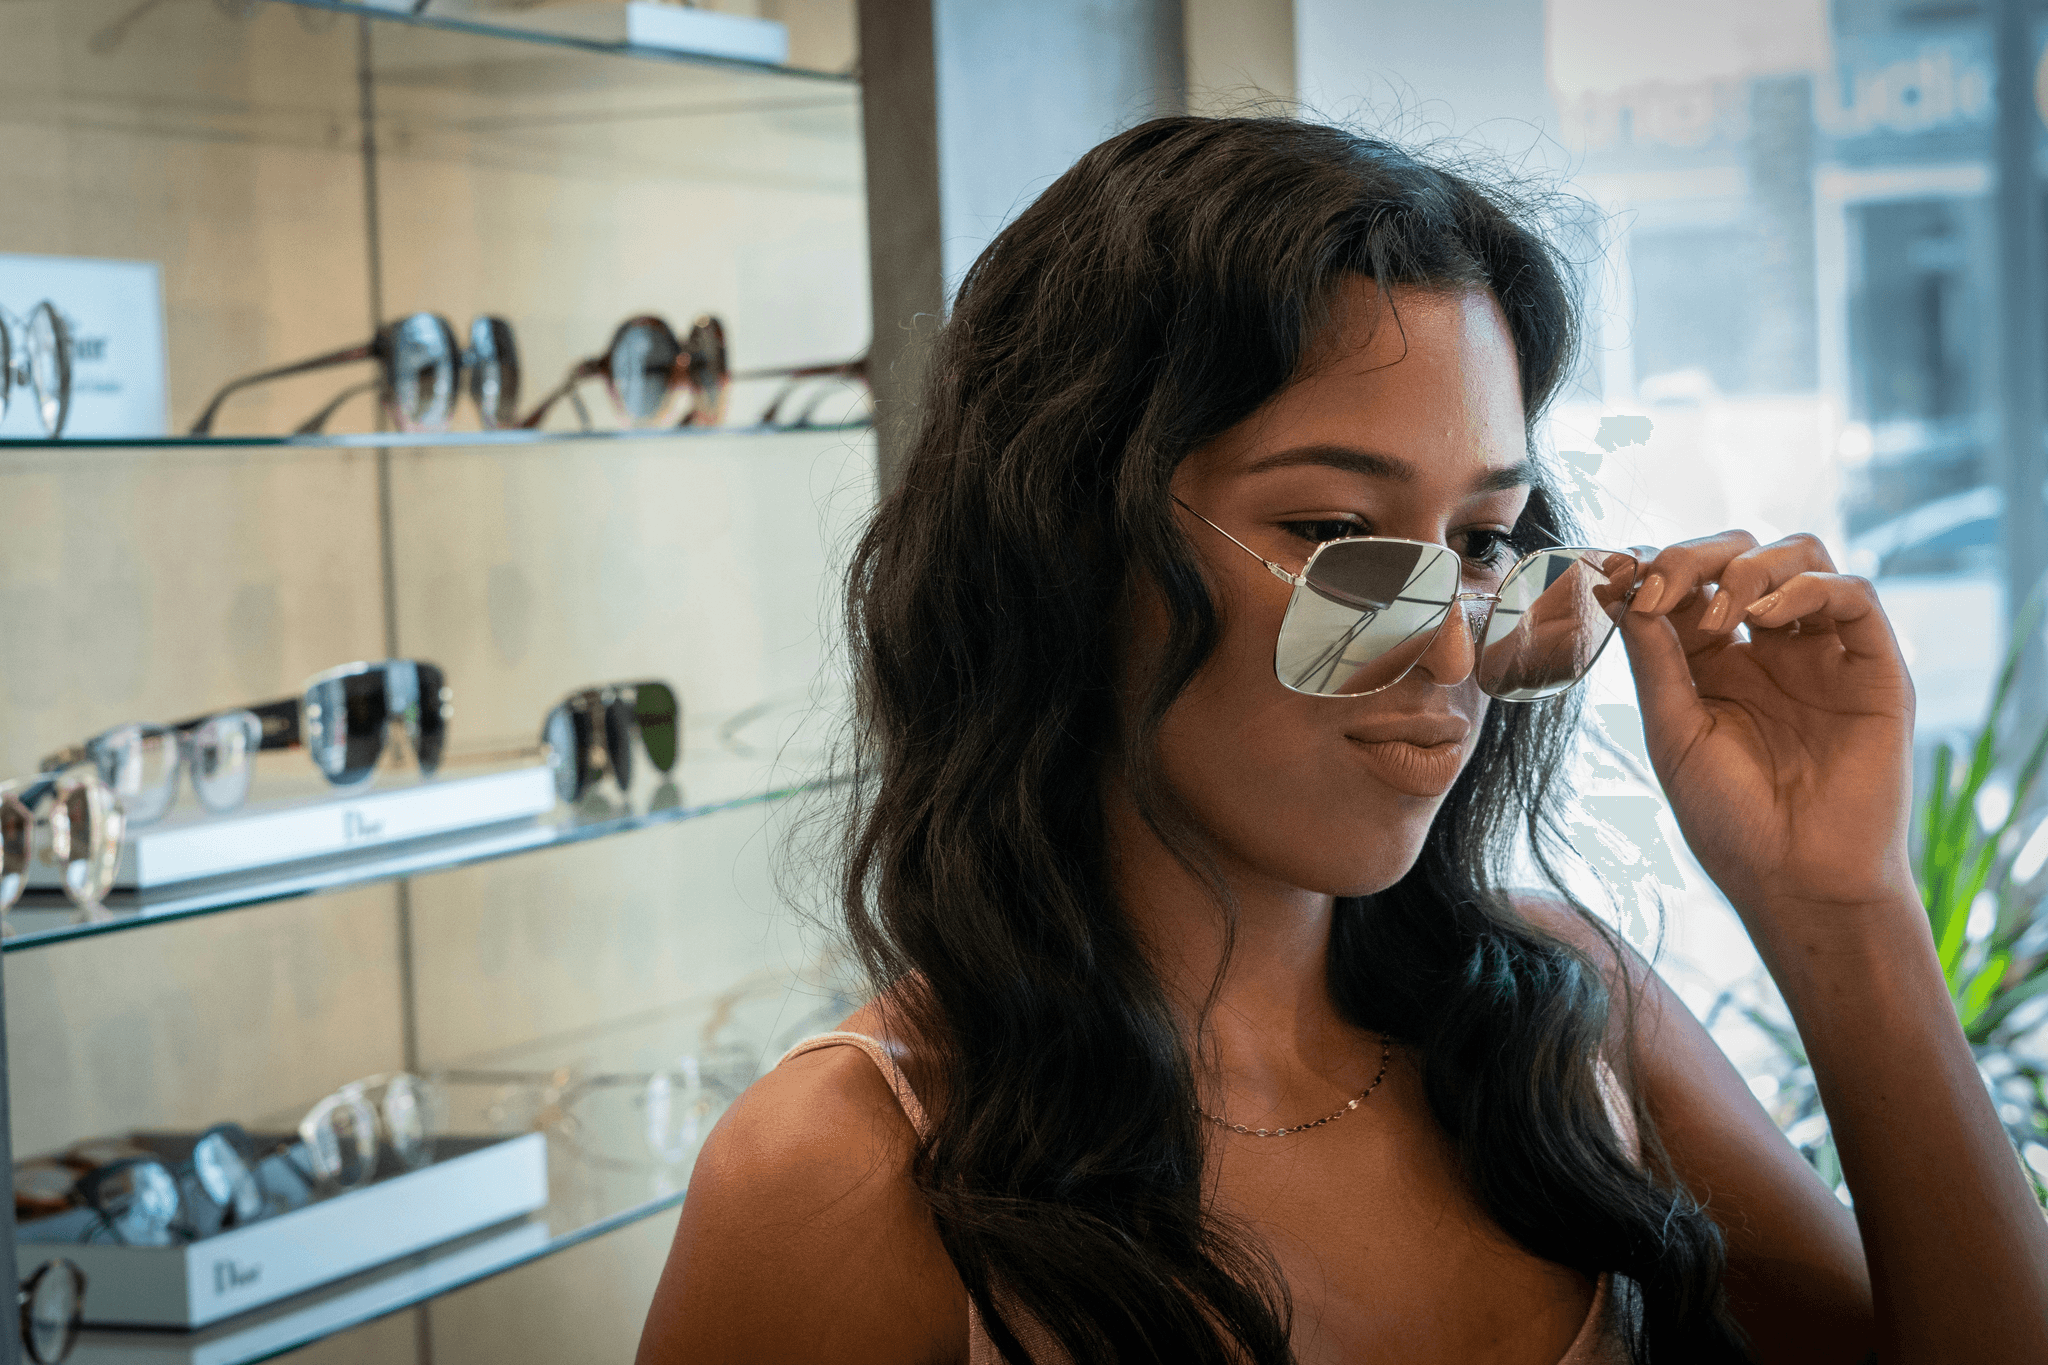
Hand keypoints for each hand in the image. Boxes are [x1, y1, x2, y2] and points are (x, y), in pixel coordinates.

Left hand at [1617, 531, 1918, 943]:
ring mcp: (1821, 652)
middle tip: (1661, 585)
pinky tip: (1764, 617)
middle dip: (1694, 555)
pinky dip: (1806, 587)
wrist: (1796, 880)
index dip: (1652, 568)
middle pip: (1739, 555)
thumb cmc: (1730, 820)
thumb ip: (1654, 658)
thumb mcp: (1672, 731)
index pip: (1688, 584)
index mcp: (1713, 662)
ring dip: (1748, 566)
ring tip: (1722, 614)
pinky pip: (1853, 593)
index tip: (1615, 575)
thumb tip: (1624, 589)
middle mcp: (1768, 647)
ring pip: (1799, 556)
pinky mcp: (1872, 666)